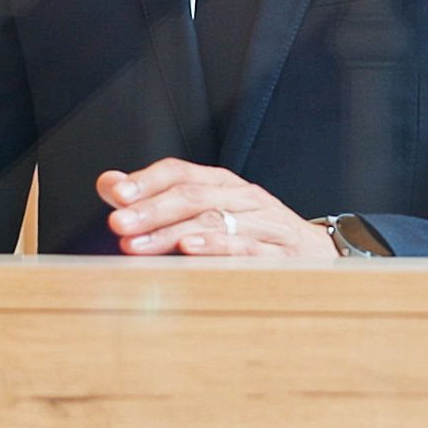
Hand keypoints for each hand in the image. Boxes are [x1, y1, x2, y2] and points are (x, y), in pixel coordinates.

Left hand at [97, 159, 336, 258]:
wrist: (317, 254)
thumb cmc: (254, 233)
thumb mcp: (207, 211)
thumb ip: (156, 199)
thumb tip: (110, 185)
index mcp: (222, 184)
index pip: (180, 172)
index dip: (146, 181)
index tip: (116, 195)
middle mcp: (243, 197)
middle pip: (192, 195)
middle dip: (151, 209)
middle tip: (118, 223)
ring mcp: (264, 223)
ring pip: (214, 220)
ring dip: (170, 232)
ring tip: (138, 244)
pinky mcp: (280, 253)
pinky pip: (246, 246)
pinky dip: (216, 246)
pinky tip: (189, 249)